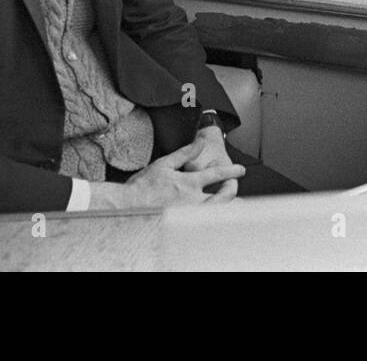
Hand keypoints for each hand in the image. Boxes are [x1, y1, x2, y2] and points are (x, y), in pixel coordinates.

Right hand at [111, 139, 244, 208]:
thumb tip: (200, 143)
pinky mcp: (181, 223)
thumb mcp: (164, 163)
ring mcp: (188, 213)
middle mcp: (191, 199)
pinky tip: (214, 213)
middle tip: (235, 186)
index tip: (241, 169)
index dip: (231, 171)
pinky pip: (203, 220)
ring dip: (226, 206)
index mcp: (188, 183)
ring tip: (233, 202)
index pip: (217, 175)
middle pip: (222, 197)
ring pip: (215, 210)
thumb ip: (185, 153)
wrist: (126, 206)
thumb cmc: (142, 185)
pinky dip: (212, 215)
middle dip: (233, 191)